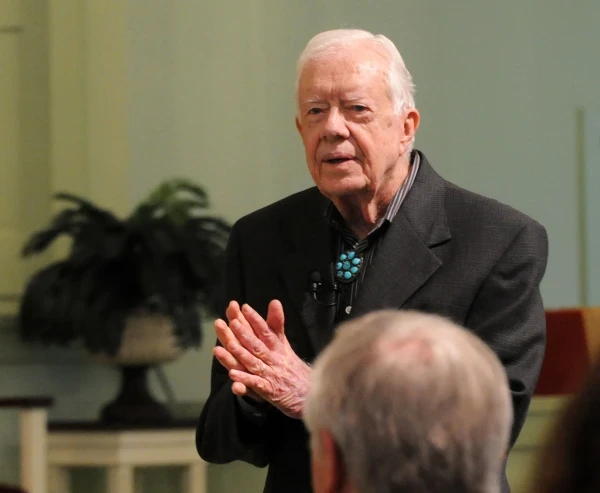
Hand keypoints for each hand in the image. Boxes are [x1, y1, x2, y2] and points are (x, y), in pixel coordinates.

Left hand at [214, 300, 310, 418]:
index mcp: (278, 347)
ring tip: (228, 345)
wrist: (307, 391)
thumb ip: (277, 324)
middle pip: (258, 345)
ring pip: (255, 363)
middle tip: (233, 322)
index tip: (244, 307)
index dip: (255, 319)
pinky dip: (244, 379)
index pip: (266, 331)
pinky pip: (255, 385)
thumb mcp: (284, 343)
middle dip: (245, 333)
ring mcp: (271, 375)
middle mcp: (274, 359)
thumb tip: (274, 301)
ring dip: (241, 355)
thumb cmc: (292, 366)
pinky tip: (232, 375)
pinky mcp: (269, 391)